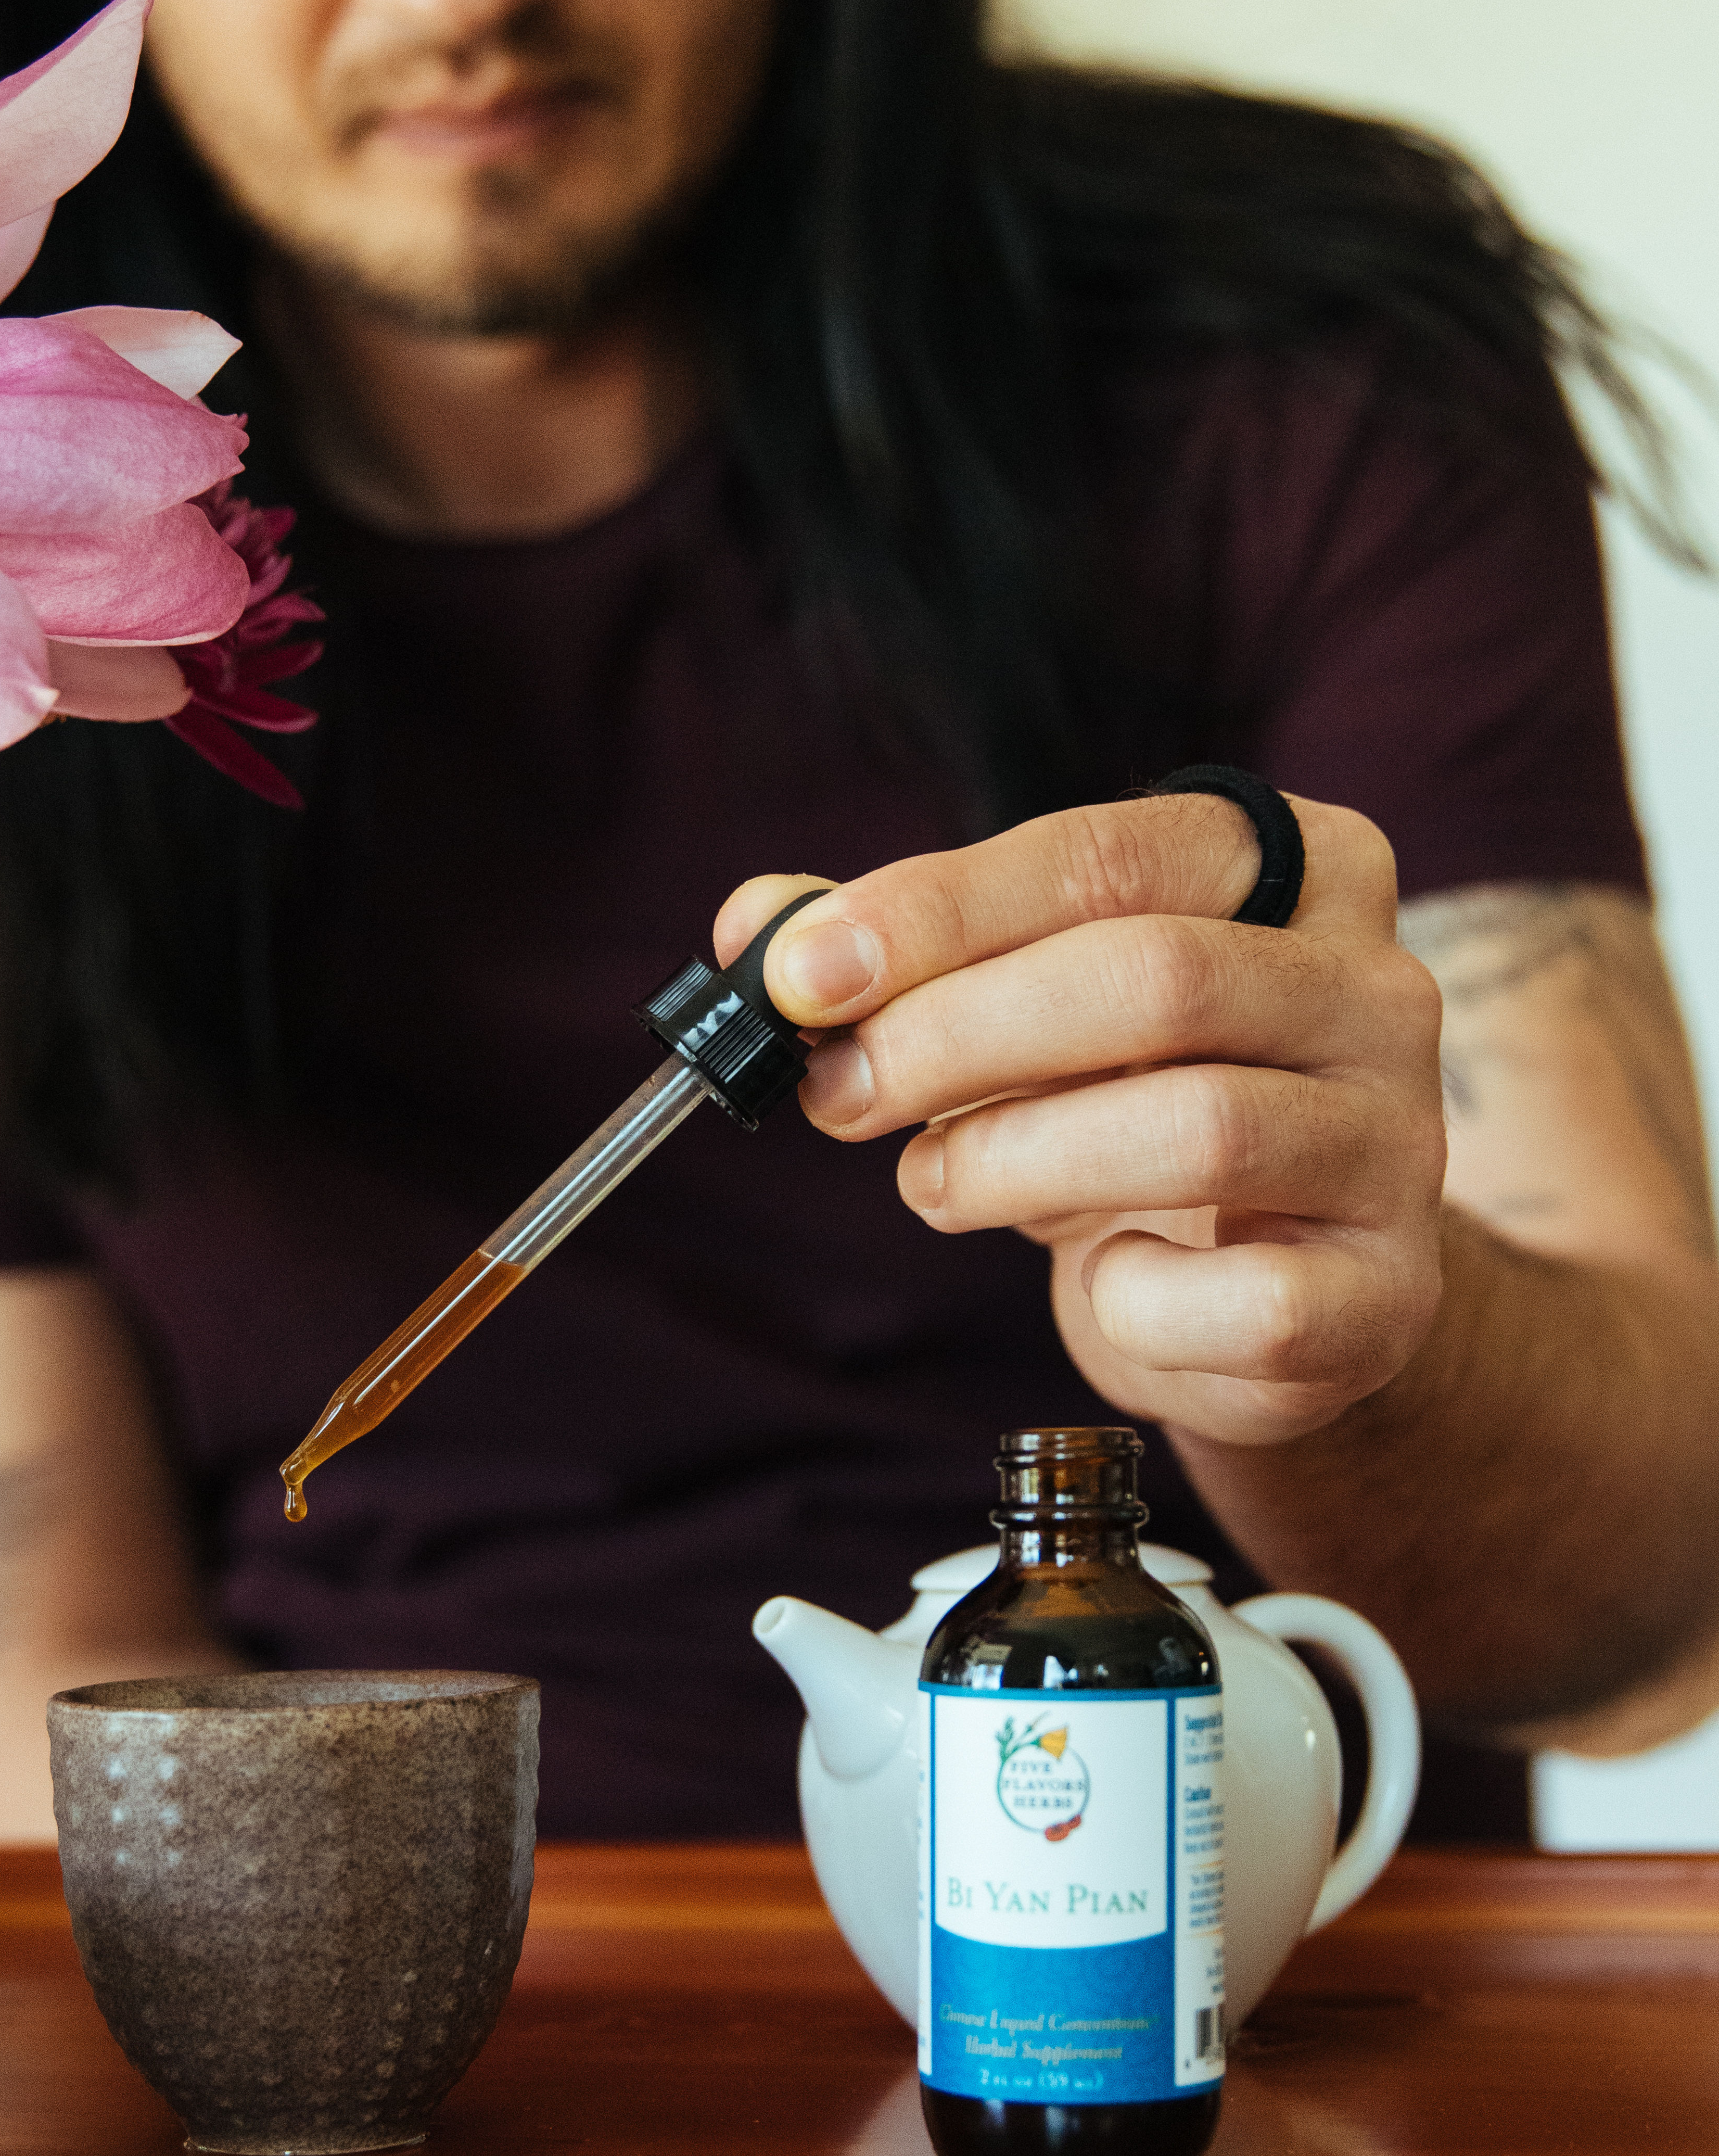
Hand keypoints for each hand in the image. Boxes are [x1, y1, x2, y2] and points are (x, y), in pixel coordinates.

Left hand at [714, 793, 1446, 1448]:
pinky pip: (1244, 1299)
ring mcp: (1401, 1144)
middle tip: (841, 1090)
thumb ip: (899, 957)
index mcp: (1302, 869)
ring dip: (1011, 1161)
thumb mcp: (1024, 1011)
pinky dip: (1127, 1301)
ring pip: (1195, 1130)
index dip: (937, 910)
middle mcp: (1378, 988)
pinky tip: (1098, 1283)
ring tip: (933, 1182)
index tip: (800, 973)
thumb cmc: (1132, 1114)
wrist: (1268, 1290)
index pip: (1110, 854)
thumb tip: (754, 927)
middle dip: (957, 1035)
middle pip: (1154, 977)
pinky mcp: (1390, 1295)